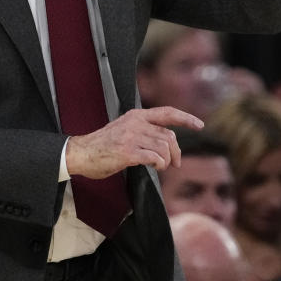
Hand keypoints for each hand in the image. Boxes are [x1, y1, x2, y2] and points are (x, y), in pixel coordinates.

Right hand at [65, 107, 203, 178]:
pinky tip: (154, 167)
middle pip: (169, 136)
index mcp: (136, 116)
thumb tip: (165, 142)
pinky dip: (159, 164)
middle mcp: (135, 123)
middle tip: (175, 163)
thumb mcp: (123, 129)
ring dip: (167, 161)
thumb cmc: (102, 145)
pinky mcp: (127, 152)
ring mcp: (131, 137)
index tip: (199, 125)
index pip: (167, 112)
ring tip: (160, 166)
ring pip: (164, 148)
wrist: (80, 153)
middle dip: (176, 152)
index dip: (186, 118)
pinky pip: (154, 158)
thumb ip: (142, 130)